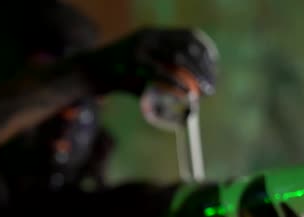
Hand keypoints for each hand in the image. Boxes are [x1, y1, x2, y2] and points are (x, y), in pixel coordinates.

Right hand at [86, 27, 217, 96]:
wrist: (89, 74)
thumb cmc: (119, 76)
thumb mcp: (143, 69)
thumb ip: (164, 73)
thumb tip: (191, 88)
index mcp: (154, 33)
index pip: (188, 34)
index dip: (205, 49)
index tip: (214, 66)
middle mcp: (150, 35)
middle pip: (187, 47)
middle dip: (204, 68)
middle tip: (212, 85)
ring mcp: (141, 46)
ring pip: (178, 59)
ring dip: (195, 76)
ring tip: (203, 92)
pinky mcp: (133, 61)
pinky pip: (162, 74)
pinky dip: (177, 84)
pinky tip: (186, 95)